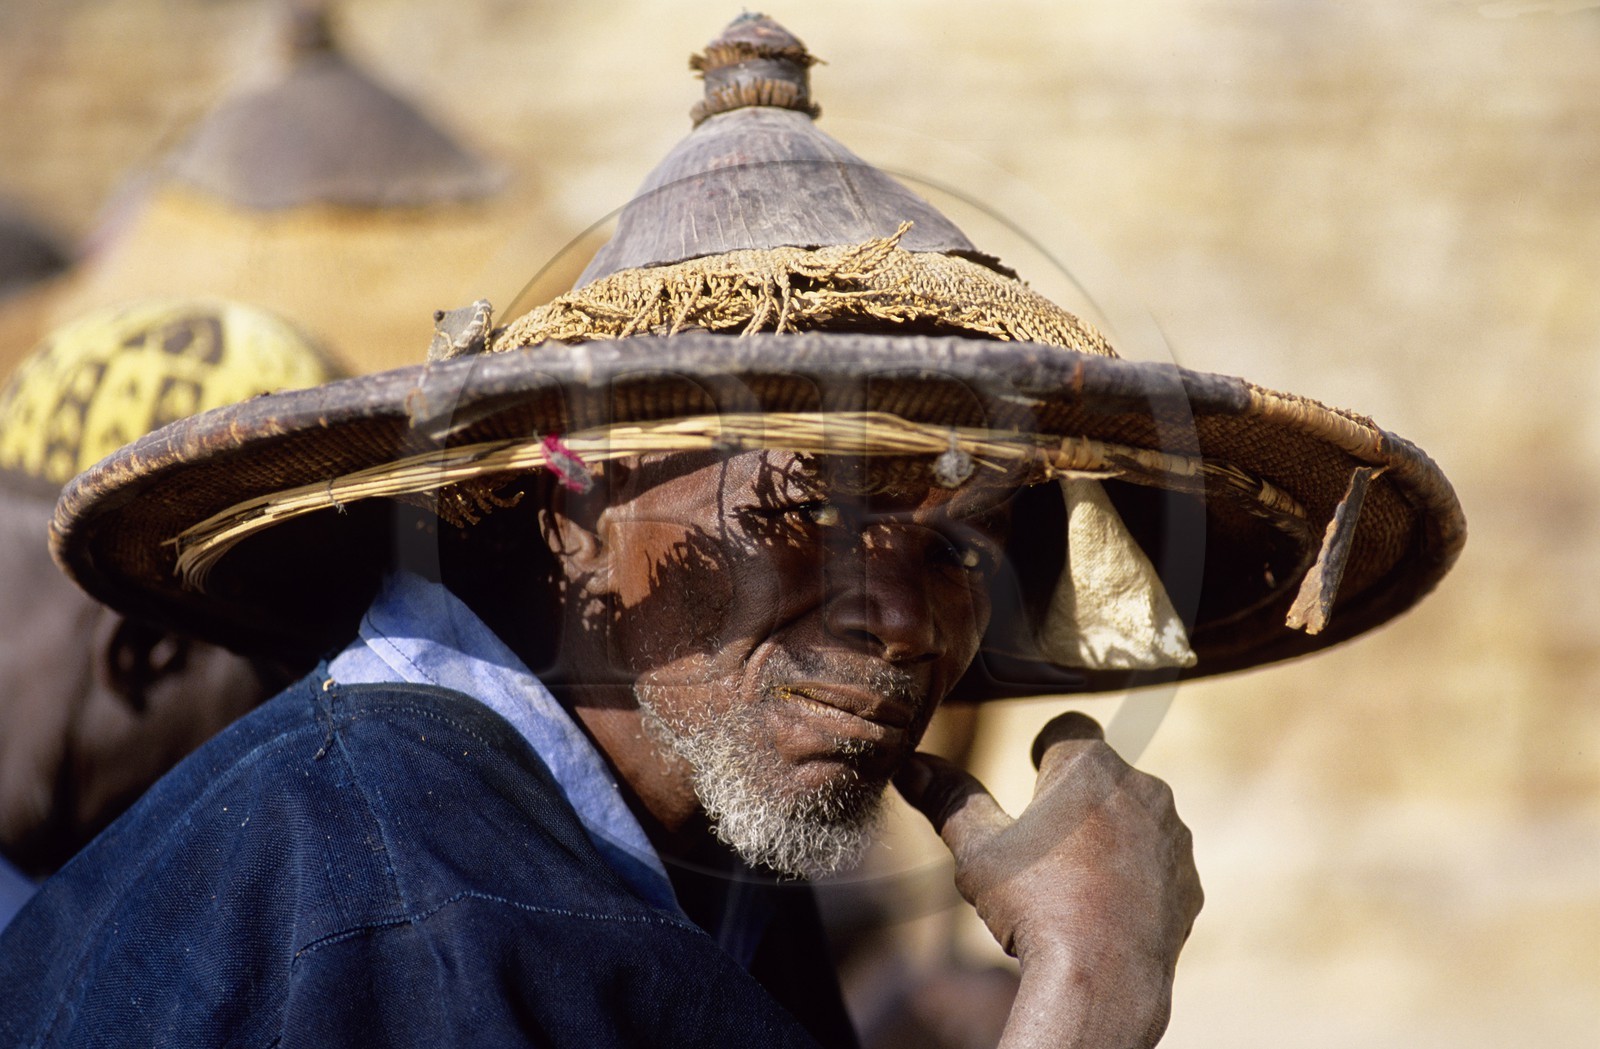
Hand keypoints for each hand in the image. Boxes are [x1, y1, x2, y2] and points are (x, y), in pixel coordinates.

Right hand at [894, 711, 1201, 1047]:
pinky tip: (1105, 909)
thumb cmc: (1036, 904)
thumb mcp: (978, 851)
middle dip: (1077, 796)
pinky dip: (1135, 876)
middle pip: (1104, 774)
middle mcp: (1142, 788)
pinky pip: (1158, 864)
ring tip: (1073, 880)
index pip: (1070, 726)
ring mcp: (1172, 837)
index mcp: (1088, 766)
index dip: (1048, 747)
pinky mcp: (1188, 881)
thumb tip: (913, 767)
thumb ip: (949, 800)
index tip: (1034, 771)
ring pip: (1136, 818)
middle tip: (1044, 839)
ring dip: (1109, 834)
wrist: (1104, 977)